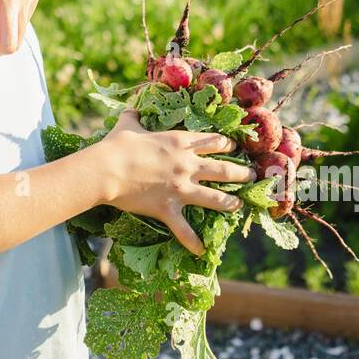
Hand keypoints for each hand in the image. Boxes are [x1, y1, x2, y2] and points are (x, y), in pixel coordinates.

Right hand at [97, 108, 255, 255]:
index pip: (214, 142)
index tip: (235, 148)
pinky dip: (193, 242)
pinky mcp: (168, 208)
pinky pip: (184, 229)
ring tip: (239, 206)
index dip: (228, 145)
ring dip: (230, 203)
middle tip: (252, 176)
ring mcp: (181, 188)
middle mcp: (187, 165)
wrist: (107, 169)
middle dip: (241, 174)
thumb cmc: (117, 145)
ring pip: (215, 198)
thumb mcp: (128, 125)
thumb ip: (134, 117)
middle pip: (223, 170)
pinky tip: (202, 251)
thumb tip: (131, 108)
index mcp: (180, 142)